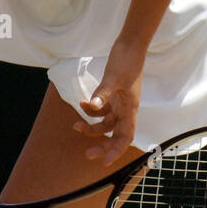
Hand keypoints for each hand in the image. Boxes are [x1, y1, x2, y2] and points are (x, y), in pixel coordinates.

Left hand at [73, 47, 143, 165]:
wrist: (130, 45)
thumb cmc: (125, 61)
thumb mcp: (113, 77)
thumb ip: (102, 93)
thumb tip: (92, 106)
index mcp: (130, 109)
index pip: (126, 137)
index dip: (116, 151)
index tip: (104, 162)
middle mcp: (126, 109)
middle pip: (115, 135)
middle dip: (102, 145)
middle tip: (87, 153)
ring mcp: (120, 103)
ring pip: (106, 123)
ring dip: (92, 126)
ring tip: (76, 125)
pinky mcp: (113, 95)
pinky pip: (101, 109)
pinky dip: (91, 109)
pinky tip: (81, 102)